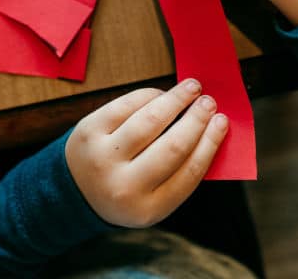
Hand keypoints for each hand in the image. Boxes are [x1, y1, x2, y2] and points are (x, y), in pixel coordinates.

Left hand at [65, 80, 227, 227]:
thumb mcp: (155, 196)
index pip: (190, 172)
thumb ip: (183, 170)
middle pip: (172, 147)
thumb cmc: (128, 187)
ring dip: (176, 100)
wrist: (74, 190)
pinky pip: (125, 106)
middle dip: (196, 120)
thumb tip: (213, 127)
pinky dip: (150, 95)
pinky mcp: (88, 132)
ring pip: (148, 121)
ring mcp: (102, 158)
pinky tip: (163, 94)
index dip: (210, 142)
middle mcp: (123, 187)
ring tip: (192, 88)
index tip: (223, 121)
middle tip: (210, 102)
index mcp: (148, 209)